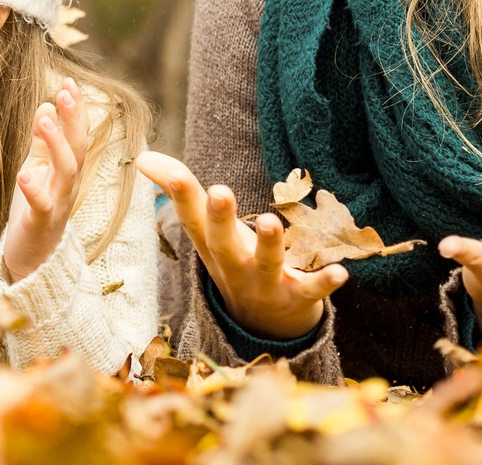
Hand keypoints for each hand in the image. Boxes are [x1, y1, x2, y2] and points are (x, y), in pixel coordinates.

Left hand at [1, 78, 89, 280]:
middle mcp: (68, 184)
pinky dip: (33, 188)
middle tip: (65, 91)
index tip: (70, 81)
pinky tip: (23, 173)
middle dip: (73, 119)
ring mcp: (58, 204)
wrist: (32, 258)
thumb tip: (45, 105)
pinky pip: (42, 204)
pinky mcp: (42, 223)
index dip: (76, 109)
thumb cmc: (34, 209)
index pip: (77, 134)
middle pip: (77, 148)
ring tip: (43, 120)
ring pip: (66, 172)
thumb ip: (42, 142)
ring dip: (56, 144)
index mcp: (67, 170)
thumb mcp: (37, 168)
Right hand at [138, 151, 345, 341]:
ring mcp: (264, 284)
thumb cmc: (233, 260)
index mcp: (211, 246)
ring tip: (271, 221)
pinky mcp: (297, 297)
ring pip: (265, 264)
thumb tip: (141, 155)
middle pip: (223, 242)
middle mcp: (233, 265)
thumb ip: (179, 190)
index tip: (175, 174)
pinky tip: (341, 271)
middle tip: (220, 191)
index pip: (192, 218)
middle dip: (221, 219)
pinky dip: (324, 282)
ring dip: (268, 245)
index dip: (182, 196)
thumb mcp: (205, 230)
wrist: (264, 325)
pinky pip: (311, 289)